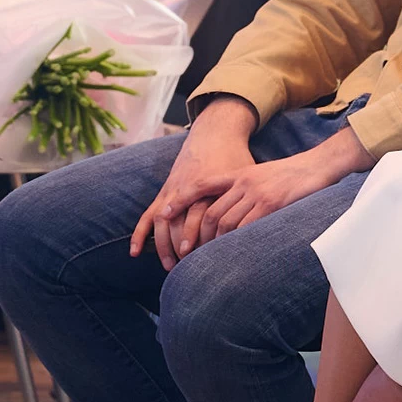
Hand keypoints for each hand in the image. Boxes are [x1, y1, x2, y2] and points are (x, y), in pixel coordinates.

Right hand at [130, 98, 257, 268]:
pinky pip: (147, 214)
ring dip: (163, 246)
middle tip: (186, 269)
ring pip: (162, 222)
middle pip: (180, 223)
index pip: (202, 218)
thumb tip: (267, 226)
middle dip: (182, 247)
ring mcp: (172, 190)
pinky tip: (135, 253)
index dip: (201, 240)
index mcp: (210, 187)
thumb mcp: (246, 176)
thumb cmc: (236, 158)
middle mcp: (187, 189)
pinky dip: (140, 234)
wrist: (216, 133)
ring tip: (170, 266)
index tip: (204, 258)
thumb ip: (252, 199)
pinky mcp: (165, 192)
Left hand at [195, 126, 371, 245]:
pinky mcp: (270, 204)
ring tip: (206, 258)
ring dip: (212, 244)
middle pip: (209, 212)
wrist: (319, 164)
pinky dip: (233, 242)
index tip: (164, 211)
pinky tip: (230, 252)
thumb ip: (243, 190)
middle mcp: (243, 183)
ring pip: (224, 222)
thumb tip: (228, 213)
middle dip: (196, 235)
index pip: (202, 184)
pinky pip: (245, 227)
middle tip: (188, 253)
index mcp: (239, 174)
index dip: (181, 197)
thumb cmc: (292, 174)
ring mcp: (256, 193)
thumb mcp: (262, 176)